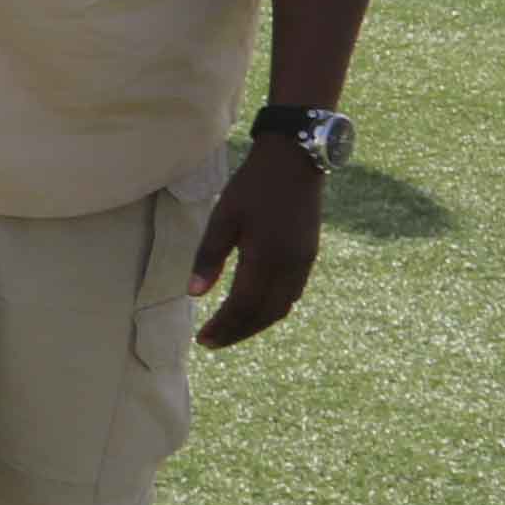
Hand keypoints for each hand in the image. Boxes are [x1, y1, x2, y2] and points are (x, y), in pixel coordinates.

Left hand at [192, 137, 326, 346]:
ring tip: (230, 330)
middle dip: (237, 332)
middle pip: (264, 314)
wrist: (297, 161)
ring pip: (281, 307)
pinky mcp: (309, 255)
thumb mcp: (224, 217)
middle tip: (212, 342)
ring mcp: (304, 262)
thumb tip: (194, 293)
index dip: (223, 327)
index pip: (243, 307)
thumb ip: (209, 257)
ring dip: (255, 324)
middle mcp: (291, 267)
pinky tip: (255, 308)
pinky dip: (272, 308)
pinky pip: (292, 294)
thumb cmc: (253, 186)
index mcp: (267, 259)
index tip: (202, 340)